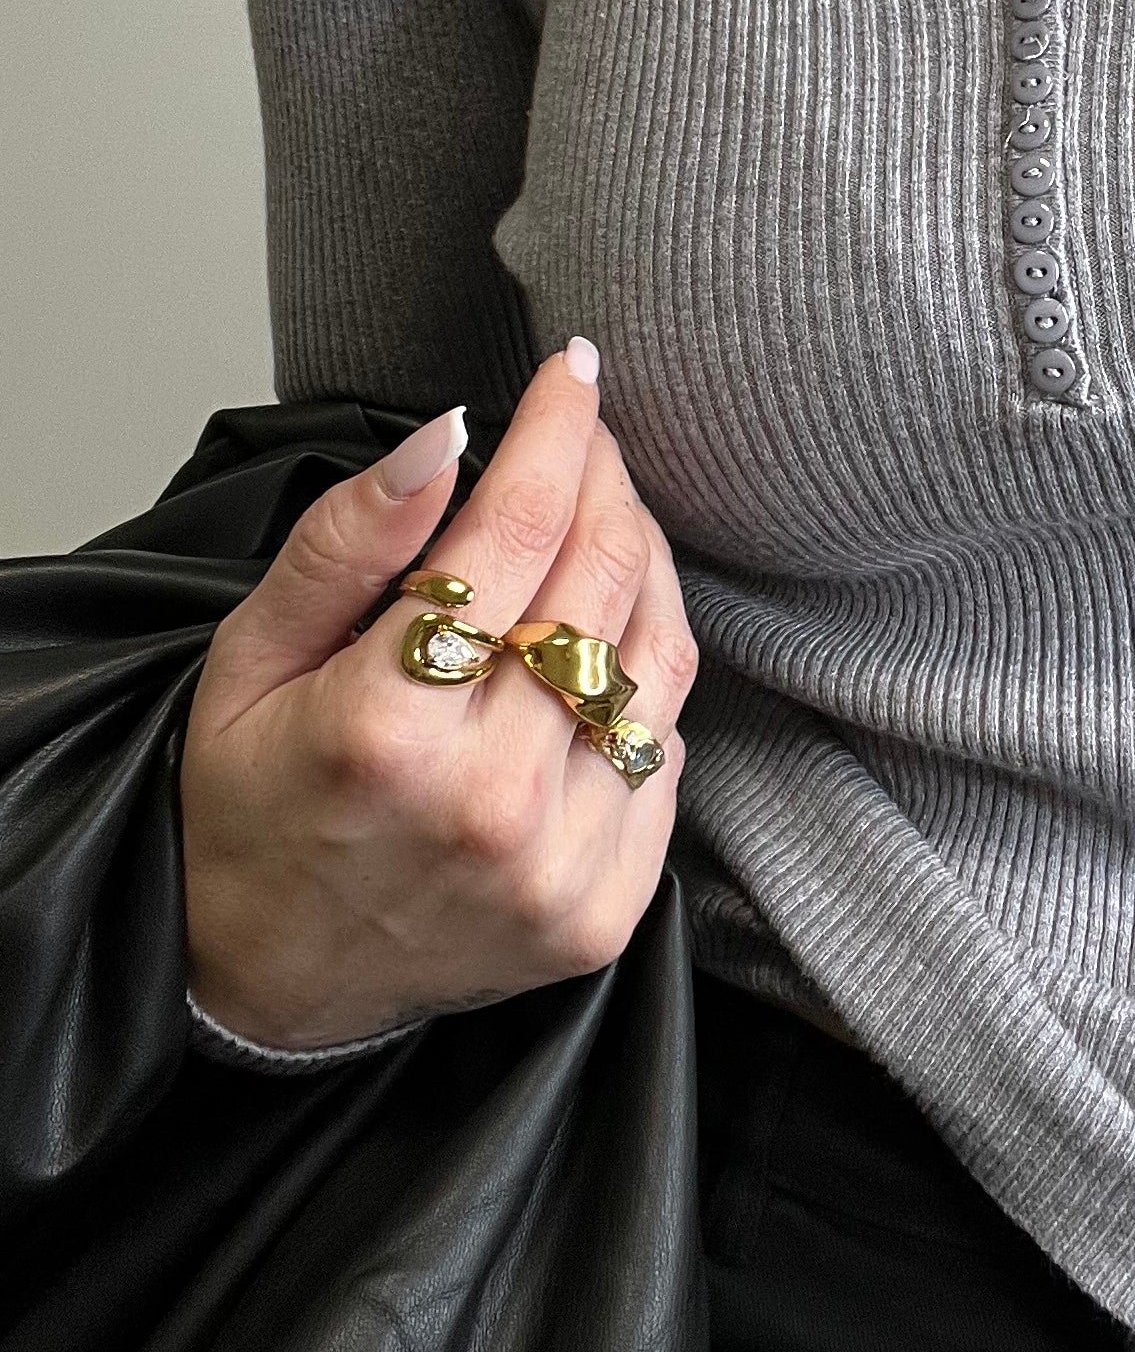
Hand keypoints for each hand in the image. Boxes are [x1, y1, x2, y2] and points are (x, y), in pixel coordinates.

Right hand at [180, 341, 696, 1051]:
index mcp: (387, 726)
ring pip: (660, 657)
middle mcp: (487, 798)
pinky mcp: (602, 910)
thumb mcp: (249, 657)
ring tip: (602, 528)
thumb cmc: (249, 805)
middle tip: (587, 438)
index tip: (574, 371)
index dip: (560, 430)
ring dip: (643, 568)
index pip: (521, 528)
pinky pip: (669, 751)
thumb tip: (448, 432)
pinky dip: (647, 682)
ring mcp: (556, 864)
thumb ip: (347, 541)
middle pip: (606, 578)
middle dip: (608, 481)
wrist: (269, 980)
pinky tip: (600, 652)